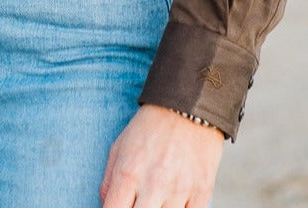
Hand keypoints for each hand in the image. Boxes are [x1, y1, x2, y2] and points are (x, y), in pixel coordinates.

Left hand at [100, 104, 223, 207]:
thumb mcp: (120, 146)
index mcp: (128, 173)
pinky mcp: (202, 193)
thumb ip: (109, 179)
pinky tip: (174, 202)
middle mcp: (153, 185)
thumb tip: (105, 204)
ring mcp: (179, 191)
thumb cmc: (149, 128)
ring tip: (155, 199)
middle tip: (137, 202)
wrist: (187, 108)